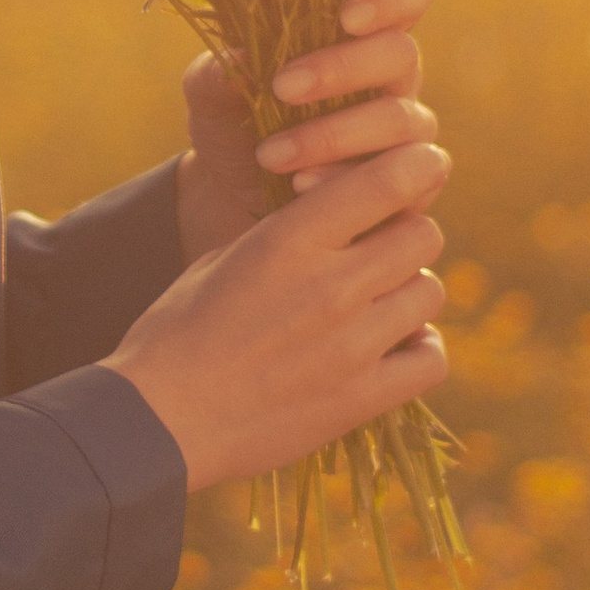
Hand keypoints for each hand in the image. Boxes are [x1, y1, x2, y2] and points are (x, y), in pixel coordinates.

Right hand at [110, 132, 452, 493]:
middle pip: (424, 234)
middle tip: (377, 255)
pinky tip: (393, 350)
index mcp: (290, 240)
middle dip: (404, 238)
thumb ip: (288, 234)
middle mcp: (330, 285)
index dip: (411, 169)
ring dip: (409, 294)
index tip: (409, 174)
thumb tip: (339, 215)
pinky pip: (431, 358)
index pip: (389, 180)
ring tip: (378, 306)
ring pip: (430, 292)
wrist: (159, 420)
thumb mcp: (223, 259)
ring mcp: (351, 344)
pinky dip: (419, 350)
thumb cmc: (177, 332)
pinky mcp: (361, 398)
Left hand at [175, 0, 438, 254]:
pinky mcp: (409, 181)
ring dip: (333, 134)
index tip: (347, 16)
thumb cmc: (235, 122)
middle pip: (401, 53)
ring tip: (271, 155)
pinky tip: (301, 184)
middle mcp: (393, 75)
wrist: (233, 193)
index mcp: (361, 32)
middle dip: (341, 69)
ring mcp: (407, 128)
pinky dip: (345, 180)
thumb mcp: (212, 93)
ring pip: (399, 118)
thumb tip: (239, 55)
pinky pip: (403, 176)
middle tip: (282, 88)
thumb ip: (219, 70)